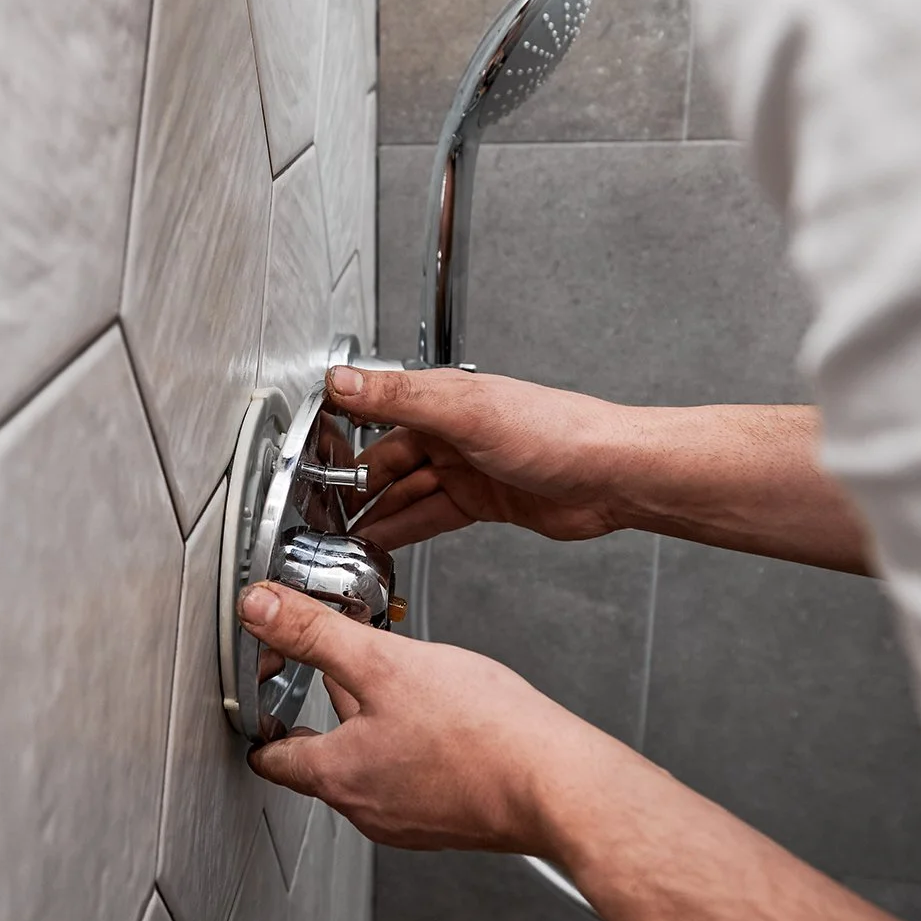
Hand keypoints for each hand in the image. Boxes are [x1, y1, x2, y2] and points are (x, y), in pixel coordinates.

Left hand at [238, 578, 614, 853]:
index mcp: (339, 774)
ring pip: (372, 760)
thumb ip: (316, 634)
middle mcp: (368, 807)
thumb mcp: (384, 663)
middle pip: (325, 753)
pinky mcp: (449, 816)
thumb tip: (260, 609)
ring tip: (397, 680)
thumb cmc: (480, 733)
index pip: (274, 756)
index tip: (264, 694)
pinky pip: (412, 773)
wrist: (555, 782)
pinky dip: (412, 741)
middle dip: (330, 705)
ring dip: (373, 720)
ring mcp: (411, 819)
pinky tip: (440, 714)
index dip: (264, 717)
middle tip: (339, 664)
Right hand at [328, 365, 636, 549]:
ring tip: (344, 537)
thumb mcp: (467, 411)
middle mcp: (450, 431)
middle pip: (386, 461)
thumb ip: (400, 398)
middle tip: (322, 514)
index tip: (308, 460)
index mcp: (442, 400)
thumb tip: (343, 380)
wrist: (612, 475)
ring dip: (376, 513)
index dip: (340, 437)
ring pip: (406, 492)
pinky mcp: (483, 500)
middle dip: (354, 488)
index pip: (375, 413)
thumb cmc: (558, 431)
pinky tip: (384, 541)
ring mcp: (466, 467)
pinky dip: (405, 528)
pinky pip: (431, 515)